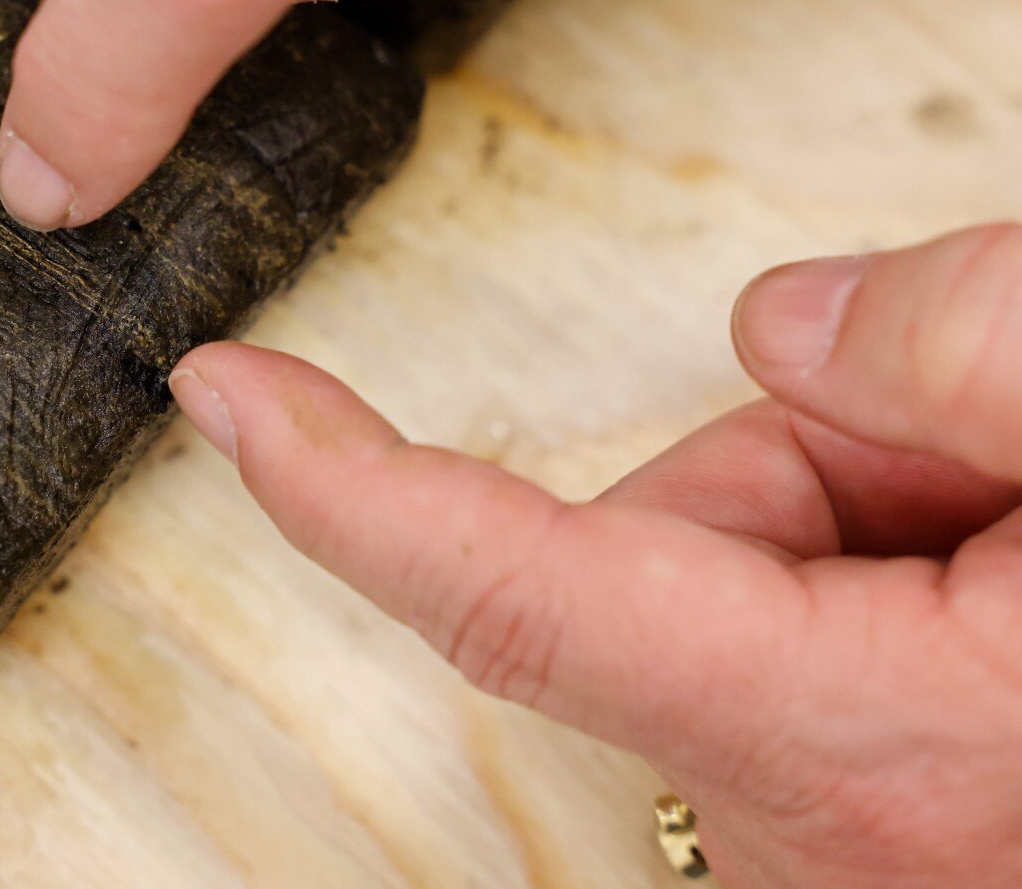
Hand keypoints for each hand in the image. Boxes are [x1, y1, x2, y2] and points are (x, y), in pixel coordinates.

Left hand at [170, 224, 1021, 887]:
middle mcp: (820, 824)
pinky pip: (802, 623)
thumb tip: (779, 326)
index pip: (512, 585)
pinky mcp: (861, 815)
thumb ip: (989, 339)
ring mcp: (841, 835)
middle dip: (814, 451)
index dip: (343, 480)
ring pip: (750, 565)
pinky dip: (891, 563)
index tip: (220, 395)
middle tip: (1011, 462)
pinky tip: (1014, 574)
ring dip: (882, 501)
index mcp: (868, 741)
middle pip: (673, 533)